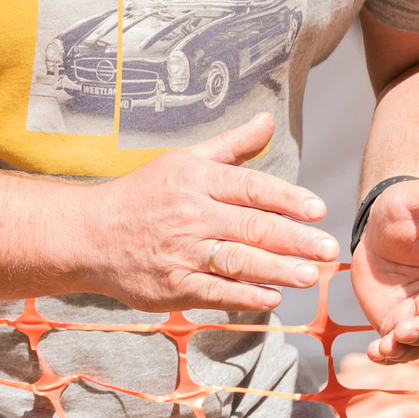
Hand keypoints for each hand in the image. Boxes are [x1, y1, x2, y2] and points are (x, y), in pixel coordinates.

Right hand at [74, 114, 339, 312]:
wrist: (90, 235)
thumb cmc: (144, 195)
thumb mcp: (184, 161)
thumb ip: (231, 146)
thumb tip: (268, 119)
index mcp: (196, 180)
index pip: (250, 187)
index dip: (287, 198)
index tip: (317, 209)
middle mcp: (190, 215)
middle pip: (251, 227)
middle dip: (294, 239)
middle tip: (328, 248)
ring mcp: (181, 253)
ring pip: (237, 261)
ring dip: (277, 271)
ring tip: (310, 276)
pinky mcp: (172, 287)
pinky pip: (215, 293)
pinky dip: (245, 297)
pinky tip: (271, 298)